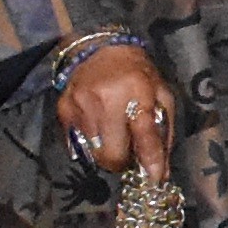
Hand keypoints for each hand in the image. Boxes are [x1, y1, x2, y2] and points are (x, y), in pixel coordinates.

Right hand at [55, 42, 174, 179]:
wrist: (100, 48)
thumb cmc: (137, 74)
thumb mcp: (161, 95)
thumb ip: (163, 133)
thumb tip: (160, 172)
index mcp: (137, 91)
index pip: (144, 136)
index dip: (151, 162)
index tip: (155, 178)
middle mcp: (107, 99)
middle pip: (112, 156)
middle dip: (122, 160)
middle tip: (128, 150)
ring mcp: (81, 105)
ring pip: (94, 153)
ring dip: (106, 150)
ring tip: (113, 132)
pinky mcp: (64, 109)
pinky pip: (78, 143)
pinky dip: (90, 142)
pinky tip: (97, 124)